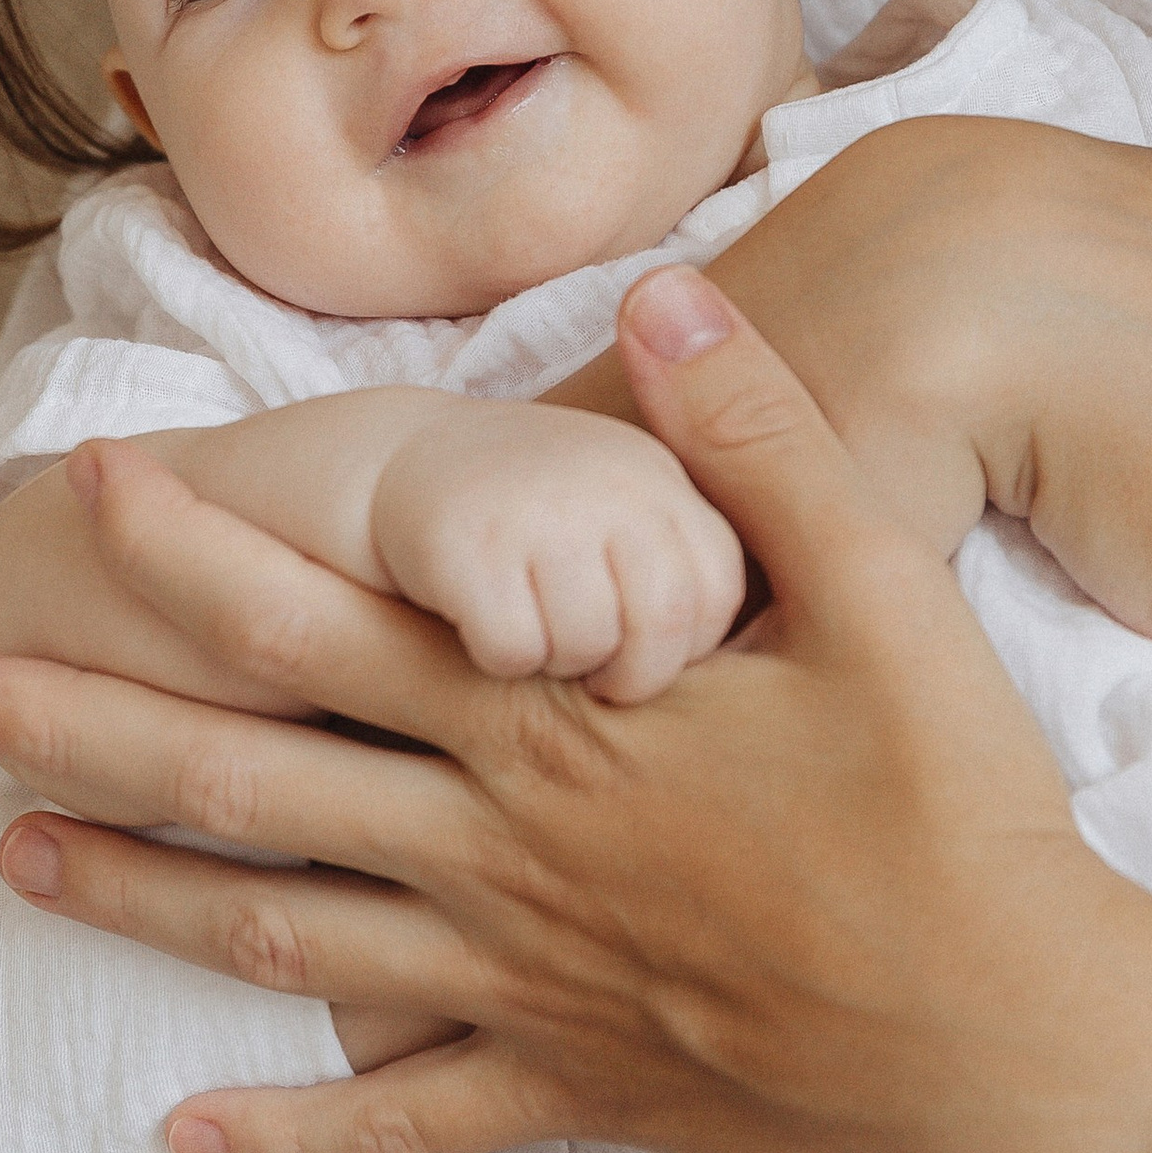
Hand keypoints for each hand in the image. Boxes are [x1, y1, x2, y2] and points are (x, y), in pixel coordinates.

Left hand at [0, 270, 1151, 1152]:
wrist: (1025, 1035)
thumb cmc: (961, 812)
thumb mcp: (880, 600)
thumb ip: (764, 443)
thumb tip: (677, 291)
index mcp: (559, 724)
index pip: (338, 624)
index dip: (201, 561)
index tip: (88, 501)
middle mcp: (507, 851)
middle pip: (255, 781)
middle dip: (91, 731)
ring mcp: (525, 984)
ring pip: (284, 942)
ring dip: (139, 899)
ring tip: (12, 863)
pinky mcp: (572, 1088)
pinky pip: (399, 1123)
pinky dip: (286, 1138)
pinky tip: (182, 1141)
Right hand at [369, 397, 746, 700]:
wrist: (391, 468)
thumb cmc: (533, 526)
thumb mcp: (624, 522)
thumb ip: (683, 574)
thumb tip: (760, 684)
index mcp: (662, 480)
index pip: (715, 595)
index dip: (679, 645)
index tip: (632, 644)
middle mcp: (612, 479)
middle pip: (661, 628)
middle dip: (623, 670)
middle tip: (581, 656)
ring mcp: (541, 503)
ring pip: (587, 646)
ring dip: (554, 663)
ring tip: (528, 624)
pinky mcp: (468, 538)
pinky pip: (514, 650)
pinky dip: (494, 659)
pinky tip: (474, 622)